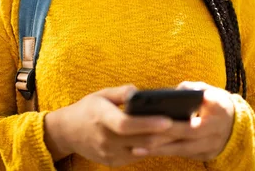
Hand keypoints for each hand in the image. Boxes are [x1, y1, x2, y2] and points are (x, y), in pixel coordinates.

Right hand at [44, 85, 174, 166]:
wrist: (67, 132)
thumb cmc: (87, 109)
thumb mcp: (101, 94)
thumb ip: (121, 93)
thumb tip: (140, 93)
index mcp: (101, 118)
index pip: (126, 124)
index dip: (148, 124)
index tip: (168, 119)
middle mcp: (105, 139)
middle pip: (139, 141)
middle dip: (165, 135)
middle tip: (187, 126)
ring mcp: (108, 153)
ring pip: (141, 151)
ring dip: (161, 143)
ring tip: (182, 133)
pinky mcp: (112, 162)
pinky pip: (136, 157)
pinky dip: (150, 149)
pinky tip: (164, 140)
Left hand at [133, 82, 234, 161]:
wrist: (237, 123)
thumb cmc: (216, 102)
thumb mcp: (208, 90)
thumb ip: (192, 88)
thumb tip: (174, 93)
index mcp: (217, 115)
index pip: (193, 124)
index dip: (174, 126)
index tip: (156, 123)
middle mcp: (214, 135)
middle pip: (183, 140)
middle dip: (160, 141)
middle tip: (137, 139)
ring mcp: (210, 149)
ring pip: (181, 151)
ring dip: (158, 150)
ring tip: (136, 149)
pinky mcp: (205, 156)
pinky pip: (182, 154)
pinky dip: (165, 152)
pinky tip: (146, 151)